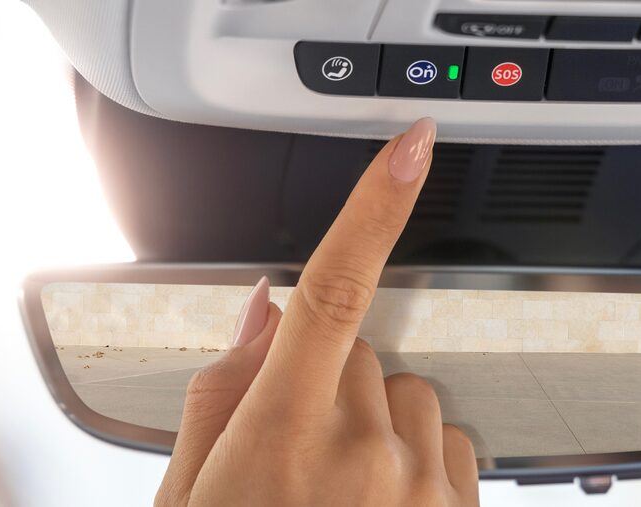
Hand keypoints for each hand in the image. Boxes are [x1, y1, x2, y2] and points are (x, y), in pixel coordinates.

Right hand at [154, 118, 477, 505]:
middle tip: (292, 450)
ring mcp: (417, 484)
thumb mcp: (190, 486)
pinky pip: (450, 439)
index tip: (409, 149)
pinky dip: (415, 458)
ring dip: (376, 420)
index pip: (334, 292)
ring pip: (410, 393)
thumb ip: (220, 390)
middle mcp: (362, 452)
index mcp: (282, 434)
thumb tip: (262, 312)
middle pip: (359, 349)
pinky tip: (376, 498)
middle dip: (326, 378)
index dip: (374, 209)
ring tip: (336, 484)